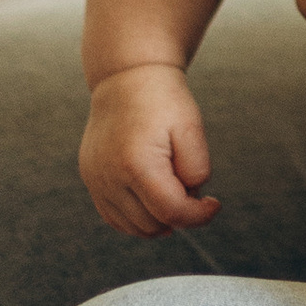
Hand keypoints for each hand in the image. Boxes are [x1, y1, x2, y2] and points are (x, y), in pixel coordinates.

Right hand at [80, 64, 221, 236]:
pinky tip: (153, 200)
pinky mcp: (91, 180)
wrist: (126, 78)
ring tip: (172, 187)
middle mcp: (109, 177)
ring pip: (133, 226)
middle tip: (190, 186)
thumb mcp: (191, 128)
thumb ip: (197, 169)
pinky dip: (137, 218)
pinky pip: (115, 217)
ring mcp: (96, 181)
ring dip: (159, 220)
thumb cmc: (163, 101)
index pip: (171, 212)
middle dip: (178, 214)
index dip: (198, 216)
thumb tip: (190, 199)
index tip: (214, 204)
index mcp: (136, 163)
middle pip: (152, 224)